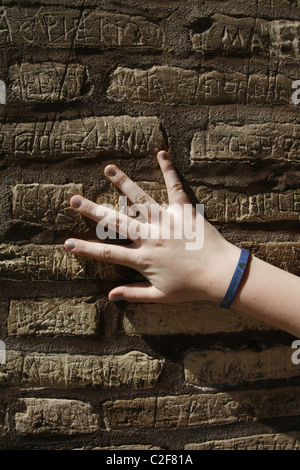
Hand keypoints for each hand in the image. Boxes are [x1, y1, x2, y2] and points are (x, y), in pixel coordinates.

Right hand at [64, 151, 240, 303]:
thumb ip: (134, 294)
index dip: (86, 249)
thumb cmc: (191, 288)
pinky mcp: (184, 211)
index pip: (108, 252)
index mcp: (143, 258)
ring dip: (122, 183)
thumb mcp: (160, 296)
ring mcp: (166, 221)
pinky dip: (168, 170)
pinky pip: (175, 187)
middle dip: (93, 210)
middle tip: (74, 199)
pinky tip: (161, 153)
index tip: (67, 243)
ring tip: (108, 168)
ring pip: (140, 199)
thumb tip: (110, 296)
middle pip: (116, 222)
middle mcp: (150, 236)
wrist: (221, 275)